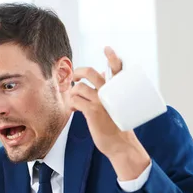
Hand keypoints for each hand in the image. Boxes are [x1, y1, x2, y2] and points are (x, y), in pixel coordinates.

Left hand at [67, 47, 149, 179]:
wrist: (120, 144)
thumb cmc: (117, 125)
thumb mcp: (117, 105)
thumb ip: (109, 91)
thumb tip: (100, 76)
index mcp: (119, 90)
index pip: (118, 69)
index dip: (112, 57)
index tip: (107, 48)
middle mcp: (110, 92)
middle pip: (91, 73)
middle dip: (79, 72)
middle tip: (75, 77)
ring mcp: (101, 101)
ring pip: (79, 87)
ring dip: (73, 94)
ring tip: (76, 102)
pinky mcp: (92, 111)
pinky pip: (75, 100)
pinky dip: (72, 104)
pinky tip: (76, 110)